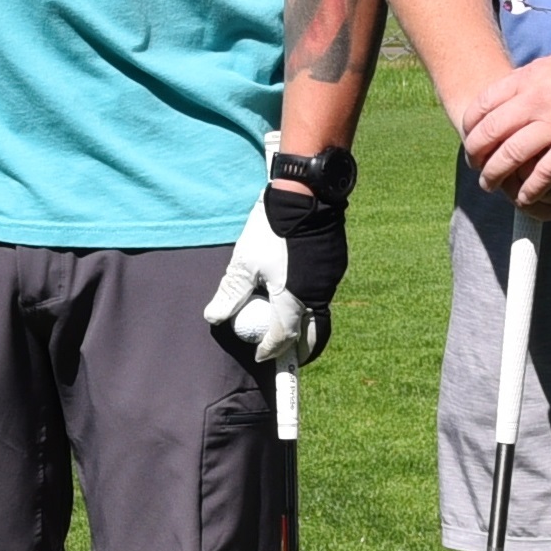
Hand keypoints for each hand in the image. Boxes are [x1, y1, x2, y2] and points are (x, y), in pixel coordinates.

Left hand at [201, 148, 356, 366]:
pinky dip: (312, 301)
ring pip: (321, 312)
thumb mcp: (244, 262)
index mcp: (294, 298)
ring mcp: (331, 278)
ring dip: (308, 324)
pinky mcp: (336, 263)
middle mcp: (318, 293)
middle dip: (301, 348)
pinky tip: (299, 292)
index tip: (261, 355)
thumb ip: (231, 292)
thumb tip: (214, 317)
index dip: (271, 349)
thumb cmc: (270, 228)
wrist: (304, 194)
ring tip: (292, 327)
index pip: (284, 337)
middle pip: (314, 334)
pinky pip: (325, 292)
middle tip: (286, 353)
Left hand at [459, 41, 550, 216]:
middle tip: (477, 169)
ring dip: (496, 176)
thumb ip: (536, 79)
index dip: (471, 127)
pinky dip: (531, 189)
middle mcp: (535, 100)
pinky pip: (545, 173)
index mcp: (529, 78)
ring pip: (511, 155)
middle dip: (477, 155)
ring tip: (492, 187)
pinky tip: (526, 197)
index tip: (470, 140)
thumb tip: (521, 88)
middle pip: (490, 133)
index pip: (484, 104)